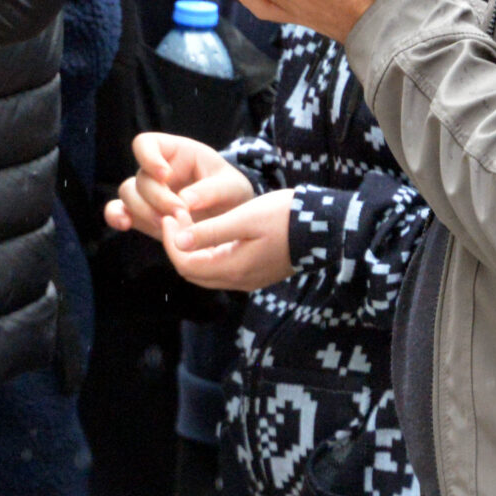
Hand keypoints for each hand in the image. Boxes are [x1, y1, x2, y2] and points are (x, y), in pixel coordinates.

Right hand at [105, 131, 253, 235]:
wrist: (232, 220)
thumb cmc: (232, 194)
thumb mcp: (233, 187)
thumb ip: (212, 191)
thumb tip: (185, 201)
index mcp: (176, 153)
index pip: (146, 143)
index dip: (148, 157)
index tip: (165, 175)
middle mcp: (156, 171)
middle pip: (139, 177)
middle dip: (157, 197)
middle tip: (180, 213)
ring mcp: (147, 194)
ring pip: (128, 196)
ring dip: (144, 211)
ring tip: (167, 226)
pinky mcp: (142, 215)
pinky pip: (118, 212)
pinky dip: (116, 218)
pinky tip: (125, 226)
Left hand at [161, 190, 295, 291]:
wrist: (325, 227)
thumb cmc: (284, 217)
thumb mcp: (245, 218)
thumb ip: (211, 231)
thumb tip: (178, 241)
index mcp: (234, 269)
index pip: (186, 265)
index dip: (170, 242)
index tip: (170, 215)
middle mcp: (239, 281)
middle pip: (193, 272)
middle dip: (178, 246)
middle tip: (176, 216)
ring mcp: (249, 279)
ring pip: (207, 271)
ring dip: (193, 250)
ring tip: (189, 220)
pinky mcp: (257, 272)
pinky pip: (222, 268)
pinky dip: (208, 252)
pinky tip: (210, 231)